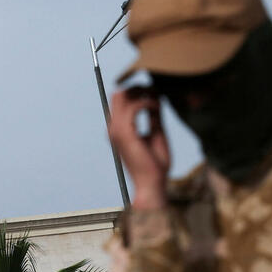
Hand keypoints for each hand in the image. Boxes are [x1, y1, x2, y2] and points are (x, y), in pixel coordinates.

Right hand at [108, 87, 170, 209]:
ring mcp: (117, 130)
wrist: (151, 184)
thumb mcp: (156, 134)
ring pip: (124, 95)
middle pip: (118, 94)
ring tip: (157, 100)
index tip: (154, 92)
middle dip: (137, 87)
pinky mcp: (125, 133)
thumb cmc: (155, 165)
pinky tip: (157, 108)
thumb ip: (154, 117)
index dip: (136, 91)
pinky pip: (134, 106)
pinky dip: (147, 103)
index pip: (120, 100)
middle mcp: (114, 128)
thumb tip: (156, 100)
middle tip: (155, 92)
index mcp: (118, 130)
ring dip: (143, 93)